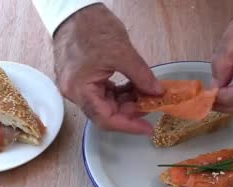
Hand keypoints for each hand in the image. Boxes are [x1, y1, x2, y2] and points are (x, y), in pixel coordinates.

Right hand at [53, 4, 161, 133]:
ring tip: (147, 95)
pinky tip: (135, 88)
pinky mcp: (82, 77)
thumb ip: (141, 76)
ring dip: (127, 102)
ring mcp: (77, 85)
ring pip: (105, 103)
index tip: (148, 128)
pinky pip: (102, 92)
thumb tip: (157, 93)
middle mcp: (74, 92)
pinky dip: (119, 93)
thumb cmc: (92, 27)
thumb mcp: (123, 53)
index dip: (129, 126)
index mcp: (80, 89)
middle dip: (130, 112)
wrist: (75, 9)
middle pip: (105, 113)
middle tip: (152, 106)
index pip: (106, 119)